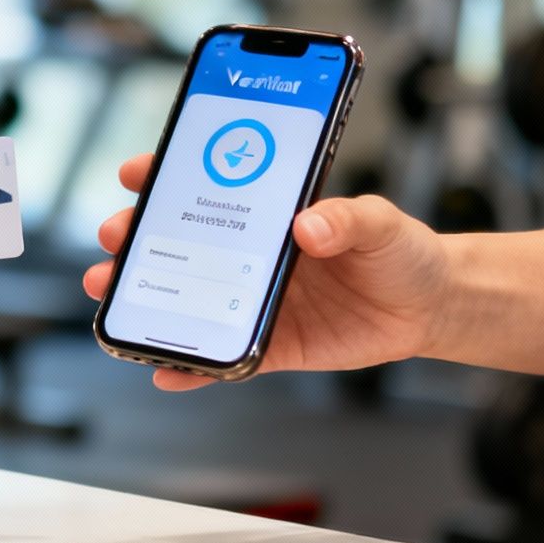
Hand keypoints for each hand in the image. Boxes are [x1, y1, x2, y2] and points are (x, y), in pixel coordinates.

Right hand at [83, 155, 448, 389]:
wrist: (432, 306)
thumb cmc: (402, 252)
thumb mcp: (381, 221)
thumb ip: (348, 218)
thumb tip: (309, 226)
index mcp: (271, 213)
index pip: (208, 187)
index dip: (166, 176)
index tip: (136, 172)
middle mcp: (252, 254)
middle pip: (180, 243)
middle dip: (136, 236)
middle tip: (115, 234)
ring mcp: (255, 300)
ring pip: (187, 298)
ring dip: (144, 296)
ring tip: (111, 295)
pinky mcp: (271, 344)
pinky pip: (223, 357)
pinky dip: (191, 368)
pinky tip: (165, 370)